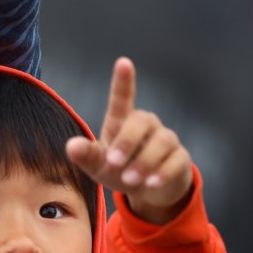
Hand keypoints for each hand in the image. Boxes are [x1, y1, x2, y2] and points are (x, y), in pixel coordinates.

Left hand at [65, 57, 193, 224]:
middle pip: (142, 121)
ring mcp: (166, 139)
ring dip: (144, 162)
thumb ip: (86, 156)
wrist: (146, 190)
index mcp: (122, 122)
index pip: (123, 98)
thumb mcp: (98, 166)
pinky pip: (176, 160)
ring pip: (162, 141)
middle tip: (114, 163)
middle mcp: (147, 125)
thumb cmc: (118, 170)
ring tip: (129, 180)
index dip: (123, 81)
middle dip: (127, 142)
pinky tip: (150, 184)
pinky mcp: (181, 157)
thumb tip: (71, 146)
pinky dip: (163, 173)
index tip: (123, 62)